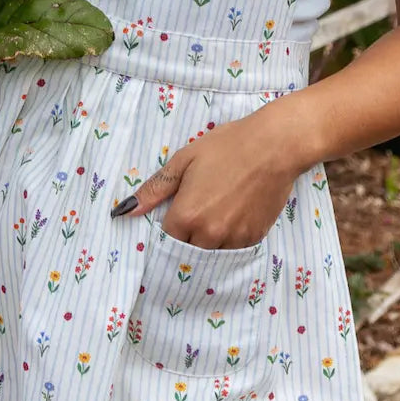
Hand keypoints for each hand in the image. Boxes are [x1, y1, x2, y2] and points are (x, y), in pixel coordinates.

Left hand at [111, 102, 308, 248]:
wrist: (274, 146)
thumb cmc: (227, 146)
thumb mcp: (185, 160)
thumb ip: (155, 189)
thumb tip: (124, 211)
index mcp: (187, 215)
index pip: (165, 240)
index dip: (167, 229)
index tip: (173, 217)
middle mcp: (209, 234)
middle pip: (187, 252)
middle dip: (186, 239)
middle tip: (195, 216)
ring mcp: (234, 240)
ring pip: (211, 254)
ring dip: (207, 242)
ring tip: (215, 213)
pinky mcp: (254, 239)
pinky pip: (233, 250)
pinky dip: (228, 240)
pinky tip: (232, 216)